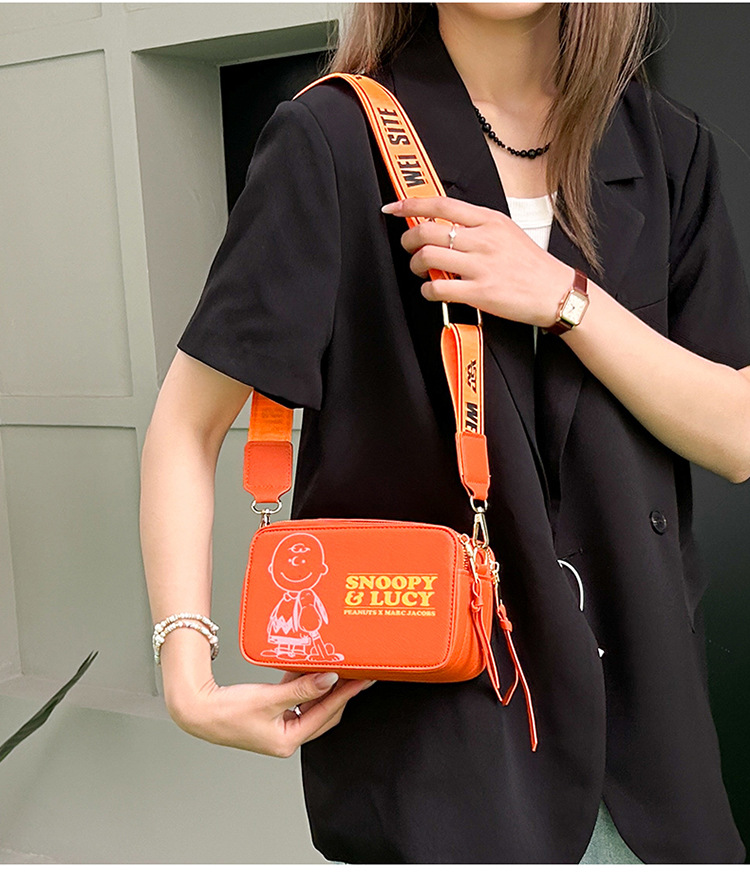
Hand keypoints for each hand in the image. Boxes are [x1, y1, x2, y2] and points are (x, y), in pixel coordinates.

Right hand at [166, 669, 375, 757]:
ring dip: (321, 688)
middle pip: (323, 714)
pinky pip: (296, 701)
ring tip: (337, 668)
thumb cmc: (226, 711)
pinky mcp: (271, 717)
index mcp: (288, 741)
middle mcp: (286, 738)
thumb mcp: (269, 698)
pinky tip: (306, 670)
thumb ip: (302, 689)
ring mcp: (278, 728)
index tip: (362, 679)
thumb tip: (329, 679)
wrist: (197, 710)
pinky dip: (303, 686)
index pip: (326, 714)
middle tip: (355, 672)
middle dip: (339, 692)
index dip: (346, 694)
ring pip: (310, 706)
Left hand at [382, 196, 573, 326]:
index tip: (393, 209)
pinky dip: (427, 290)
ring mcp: (481, 266)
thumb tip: (443, 224)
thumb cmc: (531, 265)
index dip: (411, 205)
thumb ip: (477, 226)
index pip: (441, 205)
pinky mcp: (480, 293)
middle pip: (427, 231)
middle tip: (409, 248)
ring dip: (415, 266)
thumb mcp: (507, 232)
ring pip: (427, 258)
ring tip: (421, 271)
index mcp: (489, 221)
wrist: (556, 292)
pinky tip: (433, 291)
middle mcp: (483, 240)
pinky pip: (438, 288)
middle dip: (408, 240)